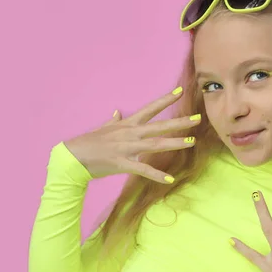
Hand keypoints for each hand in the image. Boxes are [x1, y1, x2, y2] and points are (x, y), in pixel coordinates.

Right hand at [63, 87, 199, 182]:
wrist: (73, 157)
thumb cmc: (88, 143)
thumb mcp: (102, 128)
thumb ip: (112, 120)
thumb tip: (116, 112)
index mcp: (127, 124)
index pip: (150, 109)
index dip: (166, 100)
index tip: (180, 91)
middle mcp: (130, 133)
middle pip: (159, 126)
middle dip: (180, 122)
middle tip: (198, 118)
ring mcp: (127, 148)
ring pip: (156, 144)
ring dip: (175, 143)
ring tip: (192, 142)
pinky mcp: (123, 163)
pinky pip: (142, 169)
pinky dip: (156, 175)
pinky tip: (169, 179)